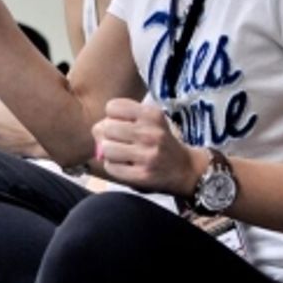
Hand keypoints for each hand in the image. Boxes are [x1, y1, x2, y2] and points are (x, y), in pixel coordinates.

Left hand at [91, 98, 205, 196]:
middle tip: (118, 141)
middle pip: (107, 127)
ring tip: (120, 154)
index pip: (112, 107)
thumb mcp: (149, 122)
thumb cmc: (160, 142)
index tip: (120, 123)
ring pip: (106, 148)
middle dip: (108, 135)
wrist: (185, 169)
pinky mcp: (142, 175)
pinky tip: (124, 165)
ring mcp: (147, 155)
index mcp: (152, 114)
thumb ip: (122, 119)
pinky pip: (111, 167)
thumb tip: (96, 130)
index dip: (112, 116)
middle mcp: (151, 133)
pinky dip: (113, 166)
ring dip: (109, 152)